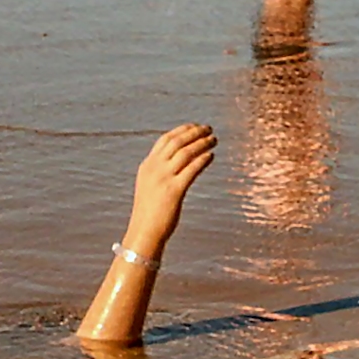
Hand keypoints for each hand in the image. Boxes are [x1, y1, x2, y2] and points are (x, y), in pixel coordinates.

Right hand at [124, 124, 215, 252]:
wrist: (144, 232)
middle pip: (177, 142)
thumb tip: (178, 161)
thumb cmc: (149, 212)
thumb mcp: (150, 185)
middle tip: (209, 129)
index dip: (182, 130)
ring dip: (202, 143)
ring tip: (214, 140)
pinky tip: (211, 155)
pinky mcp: (174, 191)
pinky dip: (202, 159)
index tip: (195, 126)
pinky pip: (192, 169)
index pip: (165, 140)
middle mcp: (154, 169)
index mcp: (147, 165)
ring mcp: (163, 179)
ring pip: (186, 153)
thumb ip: (160, 171)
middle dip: (194, 132)